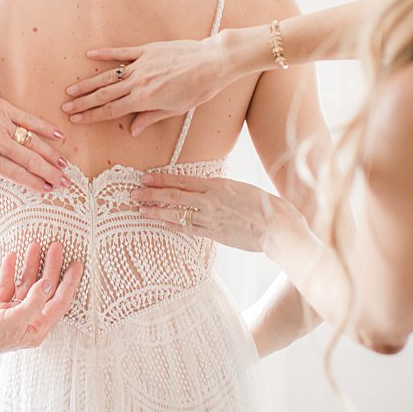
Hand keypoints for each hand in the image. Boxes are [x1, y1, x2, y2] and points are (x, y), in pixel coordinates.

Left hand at [0, 77, 68, 190]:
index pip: (14, 174)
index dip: (34, 183)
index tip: (47, 189)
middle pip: (29, 161)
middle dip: (49, 173)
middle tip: (64, 182)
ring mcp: (0, 123)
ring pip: (32, 142)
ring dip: (51, 154)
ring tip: (64, 165)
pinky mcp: (3, 107)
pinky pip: (28, 119)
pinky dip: (45, 127)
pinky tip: (59, 135)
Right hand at [0, 242, 80, 357]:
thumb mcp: (13, 320)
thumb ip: (34, 302)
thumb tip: (48, 284)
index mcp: (36, 328)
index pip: (59, 302)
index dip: (69, 283)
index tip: (76, 264)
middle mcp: (27, 320)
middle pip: (45, 289)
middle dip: (51, 267)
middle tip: (56, 247)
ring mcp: (12, 313)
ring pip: (26, 285)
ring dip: (31, 265)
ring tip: (34, 246)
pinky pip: (8, 286)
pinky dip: (10, 271)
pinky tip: (12, 257)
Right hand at [64, 35, 249, 135]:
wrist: (212, 62)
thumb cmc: (199, 89)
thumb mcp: (176, 110)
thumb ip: (150, 118)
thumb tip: (132, 130)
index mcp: (145, 99)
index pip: (111, 111)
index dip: (92, 116)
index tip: (76, 120)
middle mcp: (139, 82)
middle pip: (105, 94)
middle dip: (83, 102)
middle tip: (65, 108)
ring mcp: (141, 64)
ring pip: (108, 75)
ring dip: (89, 83)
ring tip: (72, 90)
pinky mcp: (147, 50)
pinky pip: (122, 53)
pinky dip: (105, 54)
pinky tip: (90, 55)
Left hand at [132, 173, 300, 253]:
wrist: (279, 229)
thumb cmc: (270, 207)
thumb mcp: (246, 189)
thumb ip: (227, 189)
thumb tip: (213, 188)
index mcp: (221, 185)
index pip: (185, 180)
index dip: (163, 179)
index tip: (147, 177)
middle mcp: (212, 200)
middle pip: (175, 195)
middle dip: (153, 194)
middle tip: (134, 192)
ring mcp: (212, 218)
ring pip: (178, 213)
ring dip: (157, 210)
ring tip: (140, 208)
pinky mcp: (215, 234)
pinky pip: (189, 229)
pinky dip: (173, 225)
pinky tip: (161, 224)